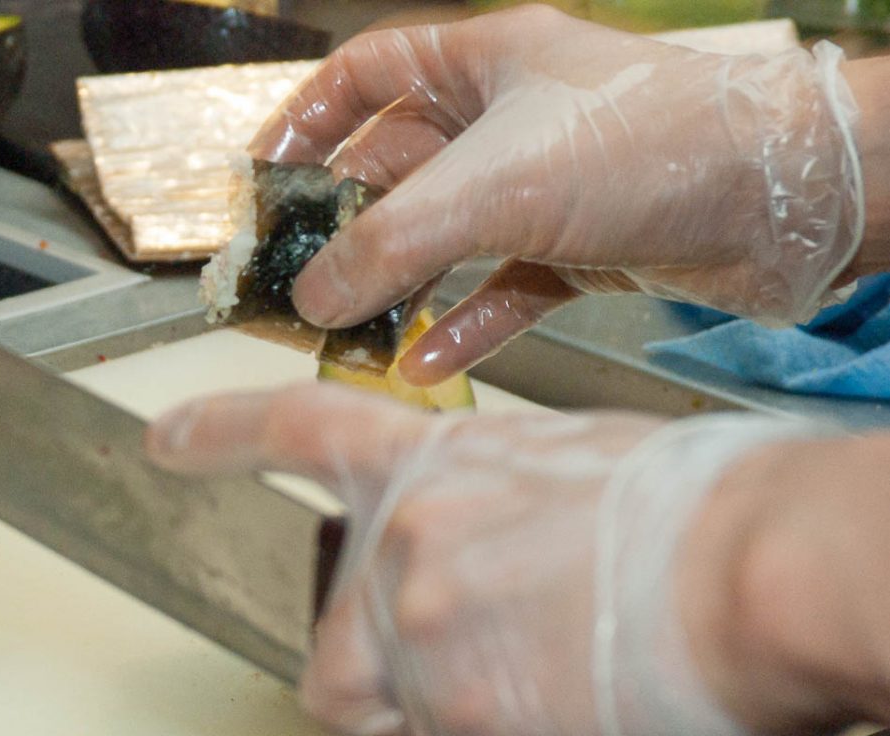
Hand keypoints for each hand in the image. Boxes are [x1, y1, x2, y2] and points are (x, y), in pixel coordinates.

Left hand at [146, 385, 827, 735]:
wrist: (775, 572)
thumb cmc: (718, 521)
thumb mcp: (584, 477)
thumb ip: (503, 526)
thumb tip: (503, 591)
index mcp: (440, 471)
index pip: (301, 436)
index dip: (223, 440)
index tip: (165, 445)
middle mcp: (406, 555)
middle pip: (334, 666)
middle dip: (393, 702)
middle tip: (489, 689)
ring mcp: (424, 644)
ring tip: (599, 708)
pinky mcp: (464, 727)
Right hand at [248, 6, 863, 385]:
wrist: (789, 200)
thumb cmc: (653, 146)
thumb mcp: (492, 188)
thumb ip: (387, 245)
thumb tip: (310, 296)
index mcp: (484, 61)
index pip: (365, 74)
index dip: (304, 121)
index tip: (259, 179)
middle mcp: (511, 117)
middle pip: (394, 167)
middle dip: (342, 225)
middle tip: (291, 278)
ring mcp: (547, 185)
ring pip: (443, 235)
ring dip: (395, 285)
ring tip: (344, 330)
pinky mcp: (580, 248)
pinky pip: (497, 289)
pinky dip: (459, 324)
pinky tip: (421, 362)